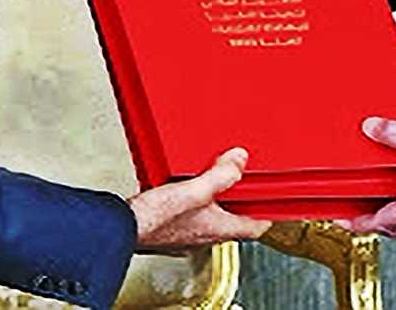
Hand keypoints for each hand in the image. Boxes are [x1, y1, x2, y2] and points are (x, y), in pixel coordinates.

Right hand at [128, 147, 271, 252]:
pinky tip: (183, 186)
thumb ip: (221, 175)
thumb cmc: (154, 218)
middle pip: (234, 218)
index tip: (272, 199)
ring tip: (212, 177)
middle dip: (238, 198)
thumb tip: (240, 160)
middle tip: (241, 179)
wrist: (122, 228)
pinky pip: (191, 214)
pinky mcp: (171, 230)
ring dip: (215, 197)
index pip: (256, 227)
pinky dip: (194, 200)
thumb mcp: (194, 190)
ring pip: (212, 215)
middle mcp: (206, 236)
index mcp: (219, 229)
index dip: (267, 212)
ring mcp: (188, 235)